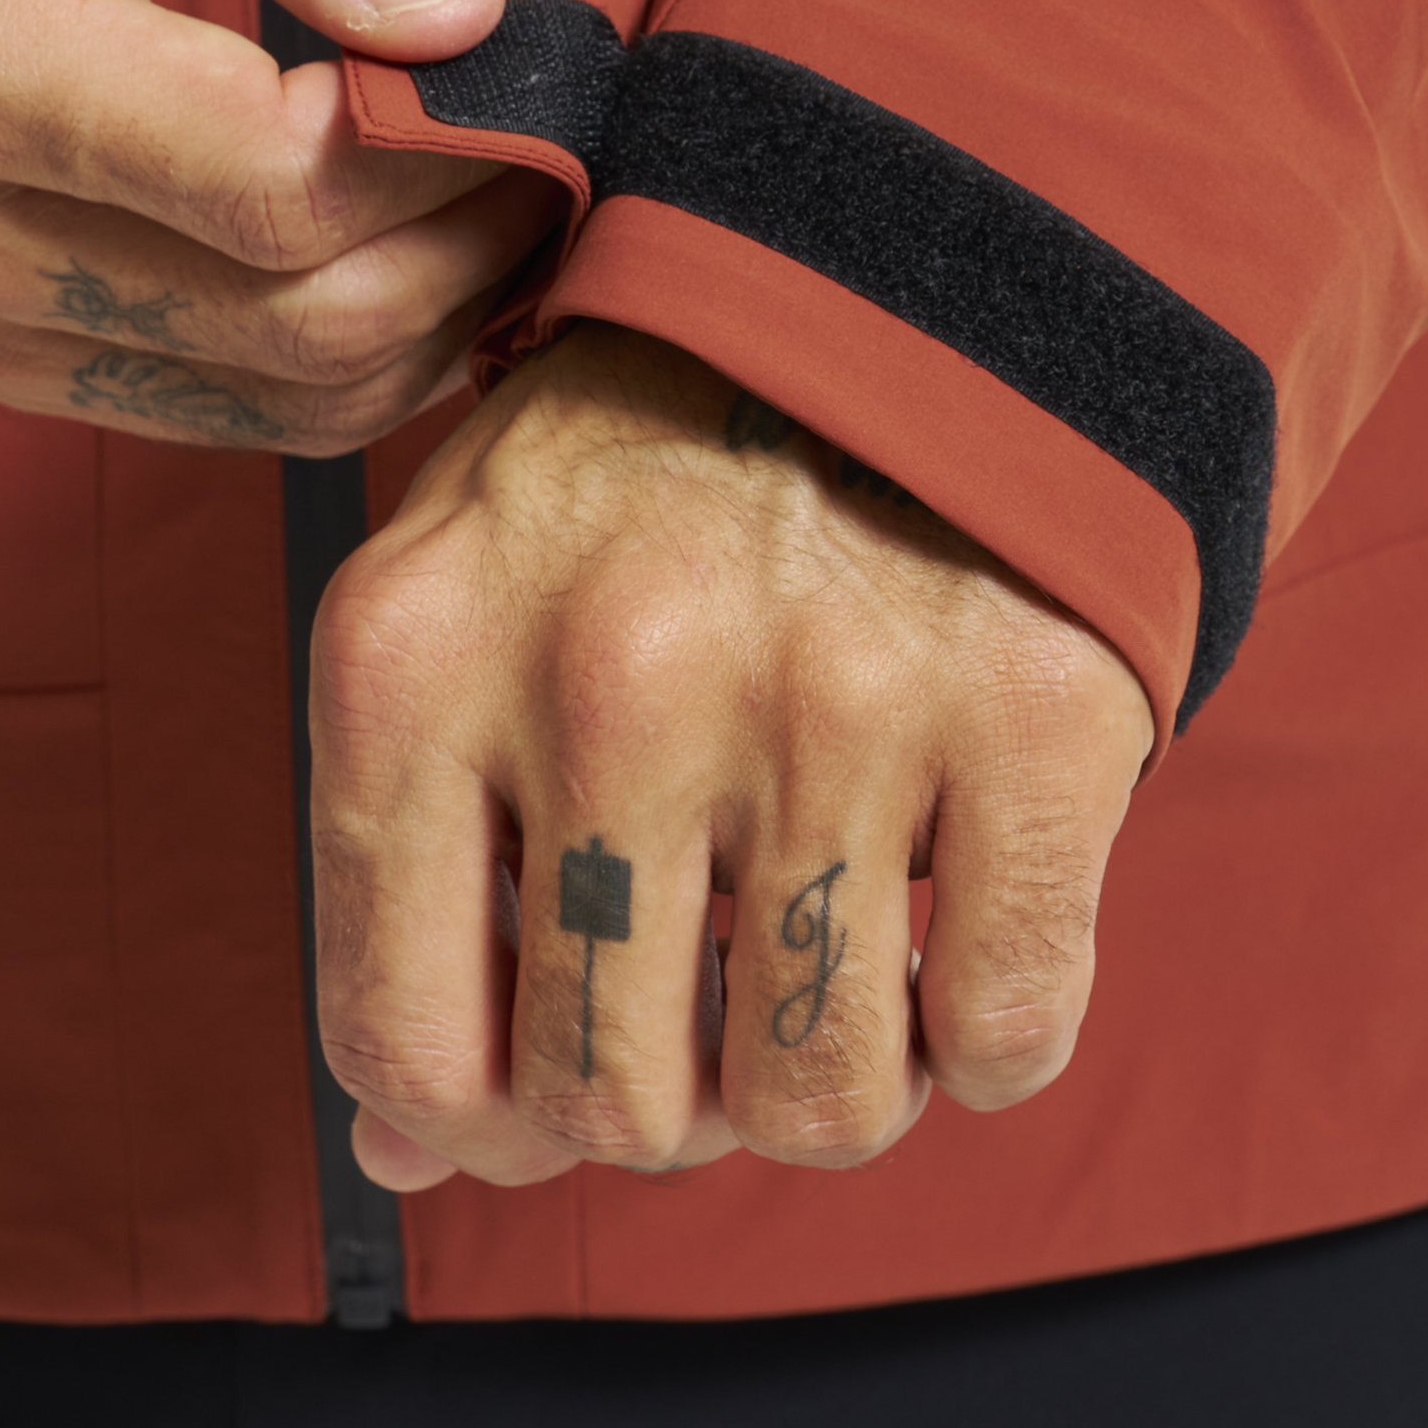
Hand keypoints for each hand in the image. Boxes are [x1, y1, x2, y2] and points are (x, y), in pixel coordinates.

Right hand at [0, 0, 560, 452]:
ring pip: (288, 395)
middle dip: (474, 227)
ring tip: (495, 163)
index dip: (450, 141)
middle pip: (298, 315)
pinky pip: (235, 413)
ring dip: (438, 302)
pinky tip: (403, 231)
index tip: (535, 52)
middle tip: (553, 111)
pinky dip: (355, 344)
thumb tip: (455, 8)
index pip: (271, 181)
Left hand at [309, 323, 1154, 1185]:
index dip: (478, 1124)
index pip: (403, 1046)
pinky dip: (982, 1030)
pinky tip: (942, 914)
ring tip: (820, 949)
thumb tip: (415, 1158)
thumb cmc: (630, 469)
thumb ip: (409, 863)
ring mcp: (824, 698)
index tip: (537, 1079)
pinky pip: (1009, 1035)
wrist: (875, 270)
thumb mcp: (457, 603)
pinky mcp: (1024, 712)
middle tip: (704, 988)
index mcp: (418, 656)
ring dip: (828, 1080)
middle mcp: (607, 681)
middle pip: (615, 1104)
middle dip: (665, 1099)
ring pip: (821, 1107)